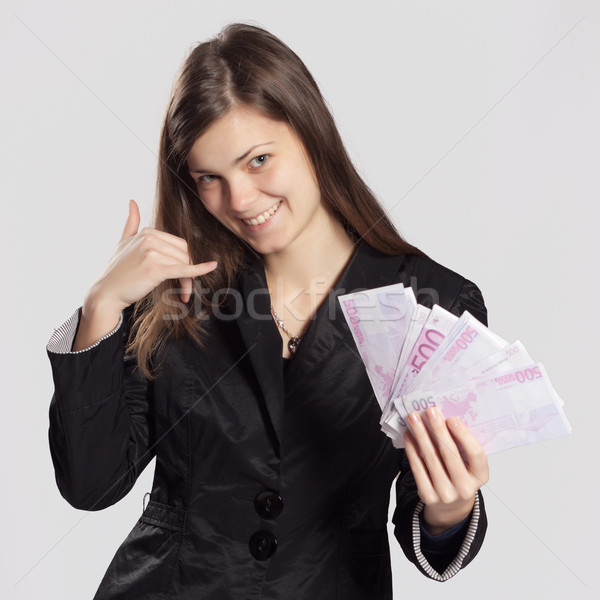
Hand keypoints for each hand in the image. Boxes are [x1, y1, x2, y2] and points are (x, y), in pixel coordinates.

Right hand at [92, 199, 216, 309]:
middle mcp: (150, 239)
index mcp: (147, 233)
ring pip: (184, 264)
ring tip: (182, 294)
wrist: (107, 292)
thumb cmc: (117, 271)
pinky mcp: (156, 268)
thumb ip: (131, 223)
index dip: (185, 261)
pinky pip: (184, 269)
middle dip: (189, 272)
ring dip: (188, 281)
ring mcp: (152, 253)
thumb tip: (132, 201)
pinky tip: (211, 267)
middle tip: (184, 289)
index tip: (183, 276)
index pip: (179, 244)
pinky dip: (199, 269)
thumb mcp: (123, 242)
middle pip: (185, 253)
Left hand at [403, 407, 488, 534]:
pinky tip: (409, 435)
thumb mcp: (469, 465)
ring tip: (414, 418)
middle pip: (450, 455)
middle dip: (438, 430)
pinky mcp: (428, 495)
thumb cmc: (460, 476)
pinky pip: (417, 467)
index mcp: (480, 477)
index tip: (452, 419)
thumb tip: (444, 418)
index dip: (464, 436)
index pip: (476, 455)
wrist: (450, 506)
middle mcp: (465, 488)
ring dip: (421, 435)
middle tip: (430, 411)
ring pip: (431, 459)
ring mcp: (445, 494)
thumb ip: (462, 447)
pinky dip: (412, 449)